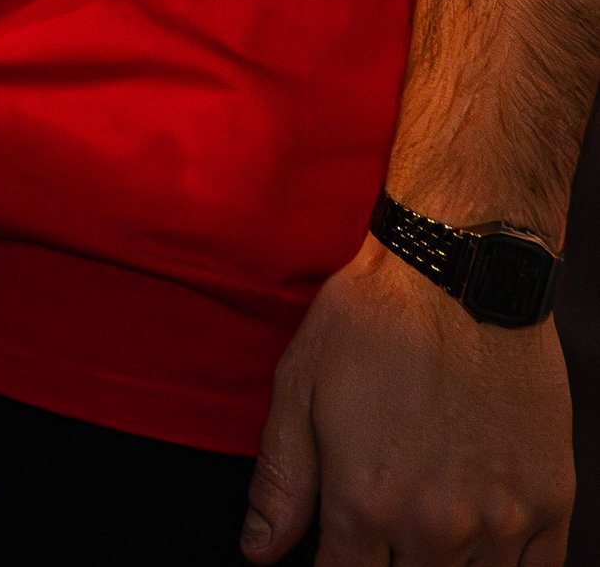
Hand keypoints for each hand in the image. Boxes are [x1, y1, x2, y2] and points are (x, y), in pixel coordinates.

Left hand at [241, 241, 571, 562]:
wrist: (459, 271)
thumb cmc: (372, 319)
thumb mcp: (299, 386)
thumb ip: (281, 480)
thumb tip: (259, 551)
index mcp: (367, 505)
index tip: (338, 545)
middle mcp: (436, 528)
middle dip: (388, 562)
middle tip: (385, 520)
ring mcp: (501, 520)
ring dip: (443, 563)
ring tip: (428, 522)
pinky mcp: (550, 500)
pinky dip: (506, 566)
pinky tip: (484, 540)